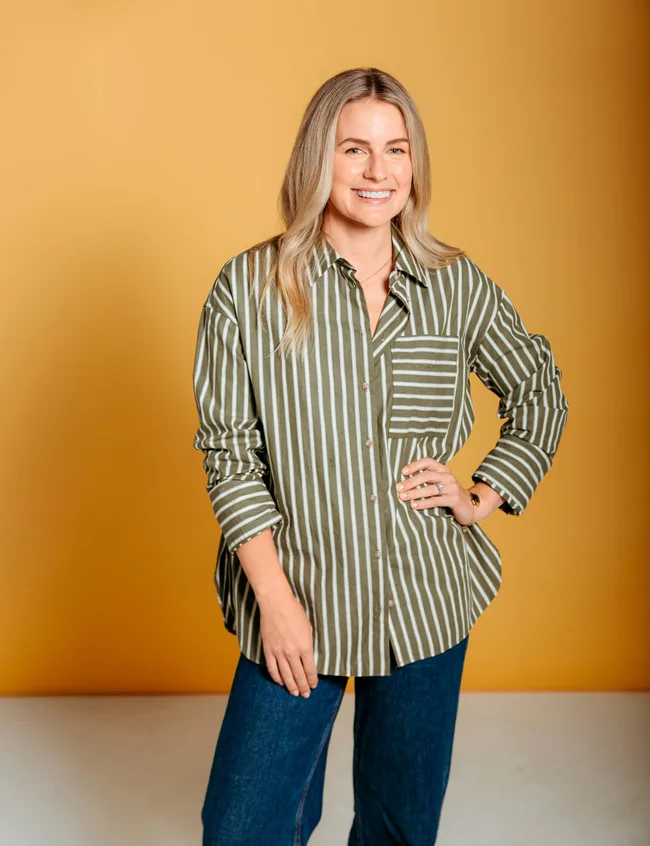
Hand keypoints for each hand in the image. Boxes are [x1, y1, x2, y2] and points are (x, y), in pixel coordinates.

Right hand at [257, 582, 318, 697]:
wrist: (276, 603)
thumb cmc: (294, 612)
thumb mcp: (308, 628)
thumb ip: (308, 644)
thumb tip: (308, 657)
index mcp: (305, 646)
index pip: (310, 669)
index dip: (312, 679)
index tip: (314, 685)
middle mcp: (292, 652)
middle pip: (298, 675)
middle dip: (303, 687)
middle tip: (306, 695)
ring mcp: (279, 652)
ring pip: (286, 675)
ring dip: (291, 686)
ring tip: (294, 693)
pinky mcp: (268, 650)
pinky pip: (272, 668)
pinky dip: (276, 677)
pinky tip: (280, 682)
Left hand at [395, 456, 474, 525]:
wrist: (470, 506)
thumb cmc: (449, 494)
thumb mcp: (440, 483)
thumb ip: (427, 480)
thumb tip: (404, 482)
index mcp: (443, 469)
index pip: (428, 462)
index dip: (414, 465)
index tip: (402, 472)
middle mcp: (448, 476)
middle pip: (427, 475)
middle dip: (411, 481)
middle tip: (398, 487)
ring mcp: (452, 487)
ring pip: (430, 489)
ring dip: (414, 493)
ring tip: (402, 497)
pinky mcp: (454, 499)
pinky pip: (436, 501)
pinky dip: (423, 503)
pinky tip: (414, 506)